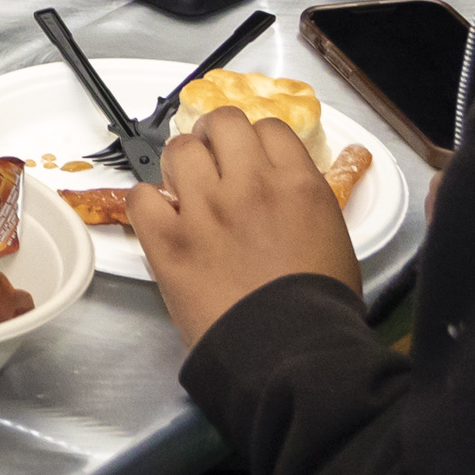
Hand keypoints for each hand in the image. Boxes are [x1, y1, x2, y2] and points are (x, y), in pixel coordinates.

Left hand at [129, 105, 361, 353]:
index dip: (256, 140)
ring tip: (187, 190)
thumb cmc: (317, 306)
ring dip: (182, 166)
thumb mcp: (333, 238)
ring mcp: (205, 209)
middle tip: (213, 160)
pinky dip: (148, 204)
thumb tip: (282, 190)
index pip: (268, 128)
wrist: (288, 351)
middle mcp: (250, 185)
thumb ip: (304, 201)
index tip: (248, 156)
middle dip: (215, 137)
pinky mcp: (169, 240)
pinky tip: (162, 220)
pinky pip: (141, 196)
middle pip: (222, 123)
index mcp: (298, 184)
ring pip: (179, 150)